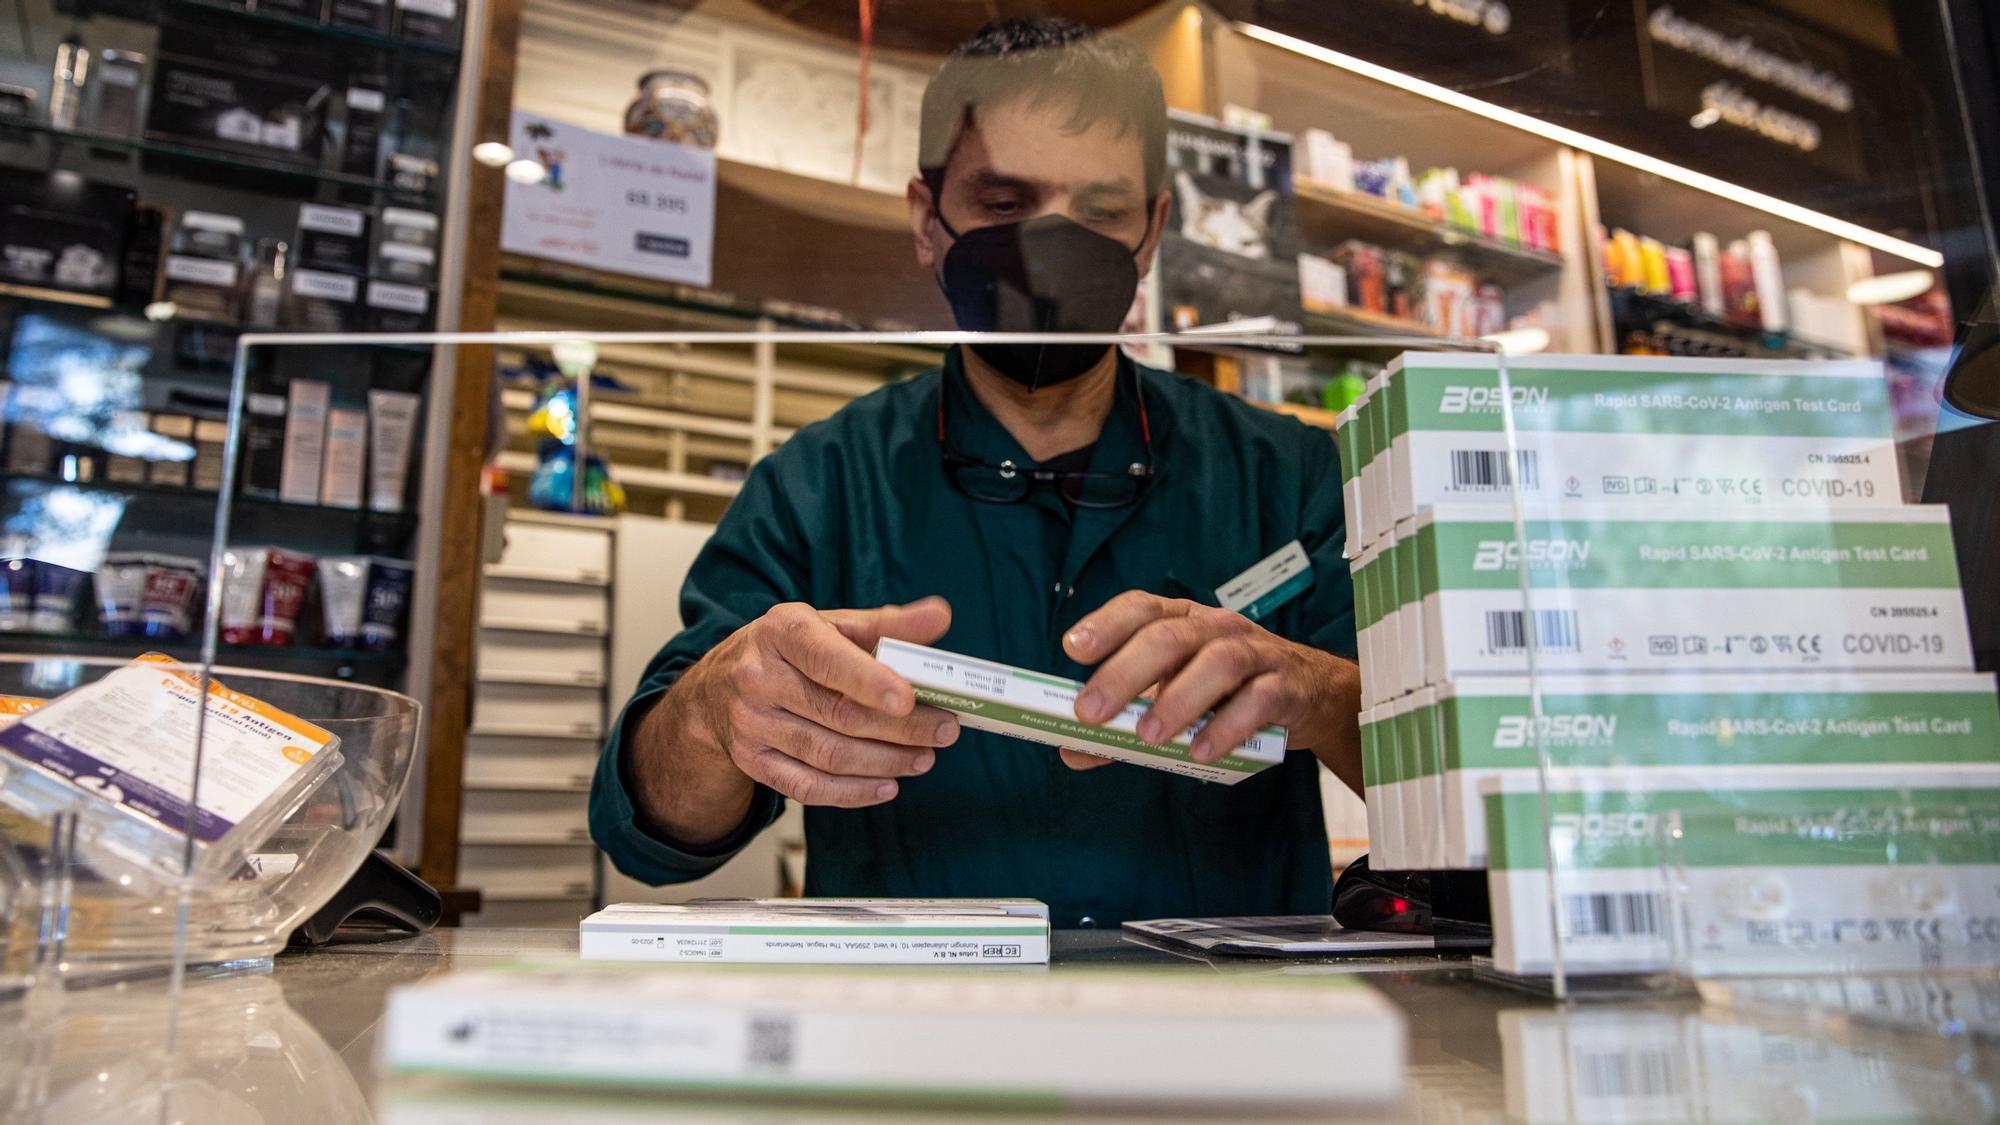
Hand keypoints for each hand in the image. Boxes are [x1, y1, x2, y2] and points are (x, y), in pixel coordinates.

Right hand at [678, 597, 960, 807]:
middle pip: (838, 713)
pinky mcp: (752, 762)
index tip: (909, 698)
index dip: (869, 681)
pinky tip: (887, 785)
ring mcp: (751, 724)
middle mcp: (758, 678)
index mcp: (781, 632)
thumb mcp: (830, 625)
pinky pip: (808, 787)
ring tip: (924, 758)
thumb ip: (887, 624)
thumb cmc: (789, 651)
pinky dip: (853, 792)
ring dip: (885, 761)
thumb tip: (940, 616)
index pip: (827, 659)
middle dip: (901, 728)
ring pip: (828, 754)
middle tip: (944, 731)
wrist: (718, 687)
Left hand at [1061, 591, 1355, 768]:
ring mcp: (1255, 653)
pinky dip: (1226, 727)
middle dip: (1126, 672)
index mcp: (1183, 621)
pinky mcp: (1286, 687)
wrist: (1311, 695)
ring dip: (1178, 699)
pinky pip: (1258, 701)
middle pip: (1170, 636)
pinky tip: (1200, 752)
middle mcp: (1217, 628)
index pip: (1141, 608)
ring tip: (1148, 736)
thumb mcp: (1175, 698)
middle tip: (1090, 710)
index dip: (1106, 624)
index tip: (1073, 648)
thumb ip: (1124, 724)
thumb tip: (1071, 750)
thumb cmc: (1230, 690)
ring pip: (1217, 663)